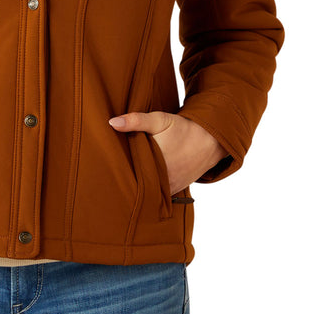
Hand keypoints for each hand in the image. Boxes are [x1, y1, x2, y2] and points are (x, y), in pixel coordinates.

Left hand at [109, 111, 225, 194]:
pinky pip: (156, 194)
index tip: (104, 166)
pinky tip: (139, 185)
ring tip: (120, 182)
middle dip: (123, 179)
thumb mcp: (159, 120)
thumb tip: (112, 123)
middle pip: (135, 182)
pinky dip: (148, 190)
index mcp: (154, 162)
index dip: (115, 168)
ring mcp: (168, 187)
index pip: (127, 170)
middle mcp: (161, 179)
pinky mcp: (173, 190)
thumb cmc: (183, 129)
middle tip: (108, 176)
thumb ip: (136, 121)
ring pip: (146, 190)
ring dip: (136, 186)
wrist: (210, 140)